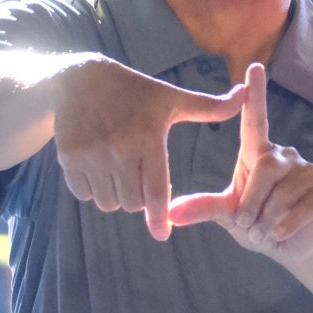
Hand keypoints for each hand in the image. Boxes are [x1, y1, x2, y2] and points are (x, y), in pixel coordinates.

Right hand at [52, 59, 249, 239]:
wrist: (81, 79)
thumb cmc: (136, 92)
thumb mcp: (172, 98)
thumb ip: (209, 107)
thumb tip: (243, 96)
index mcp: (148, 138)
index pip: (155, 190)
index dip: (159, 216)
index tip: (162, 233)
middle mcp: (118, 149)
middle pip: (132, 203)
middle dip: (139, 200)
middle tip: (138, 178)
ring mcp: (91, 155)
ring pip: (108, 202)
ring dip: (116, 197)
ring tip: (119, 174)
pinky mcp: (68, 158)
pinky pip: (84, 194)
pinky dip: (93, 190)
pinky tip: (98, 169)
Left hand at [167, 63, 312, 262]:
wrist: (291, 247)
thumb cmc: (256, 223)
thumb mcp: (228, 215)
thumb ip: (204, 208)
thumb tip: (170, 214)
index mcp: (259, 154)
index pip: (256, 119)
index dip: (256, 94)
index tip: (254, 66)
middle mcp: (285, 155)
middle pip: (265, 169)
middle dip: (251, 204)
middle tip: (248, 225)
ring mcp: (309, 171)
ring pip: (281, 194)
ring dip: (266, 221)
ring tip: (265, 231)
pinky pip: (300, 209)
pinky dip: (284, 228)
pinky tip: (282, 234)